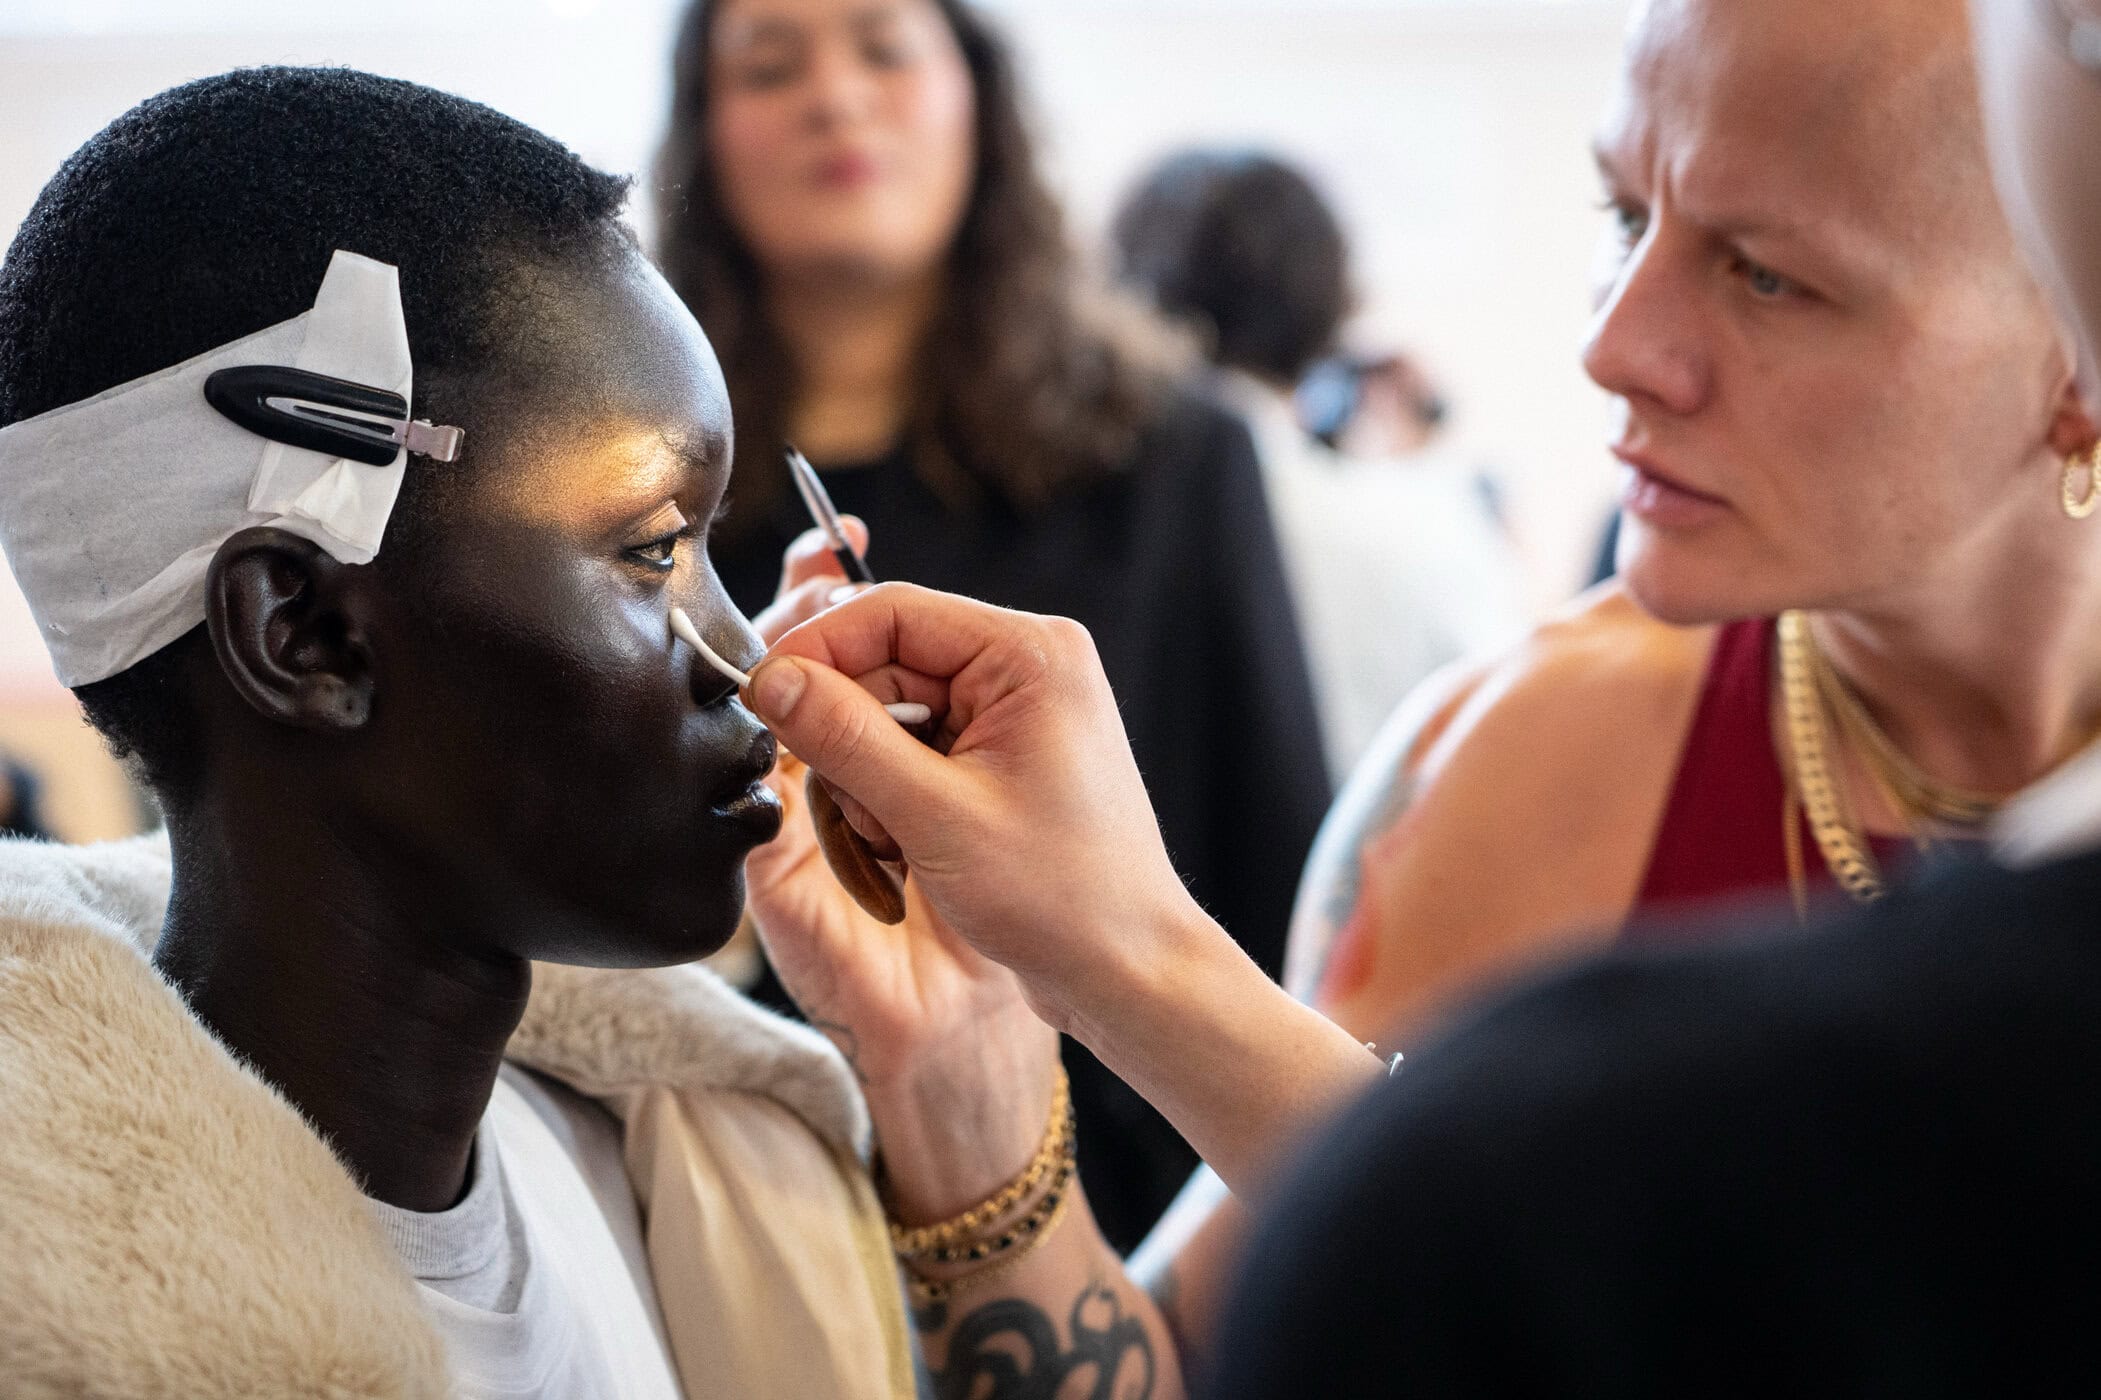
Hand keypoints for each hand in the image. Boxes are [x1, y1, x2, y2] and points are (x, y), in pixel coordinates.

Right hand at [750, 583, 1384, 1199]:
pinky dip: (893, 793)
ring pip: (893, 710)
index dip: (816, 648)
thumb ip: (844, 738)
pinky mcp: (1004, 755)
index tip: (760, 695)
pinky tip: (908, 847)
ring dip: (868, 773)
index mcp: (1030, 655)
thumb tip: (770, 677)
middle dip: (848, 730)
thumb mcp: (934, 815)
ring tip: (893, 841)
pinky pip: (917, 747)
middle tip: (846, 800)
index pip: (892, 609)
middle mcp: (1028, 667)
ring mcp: (1018, 712)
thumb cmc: (1061, 898)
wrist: (1129, 971)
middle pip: (889, 659)